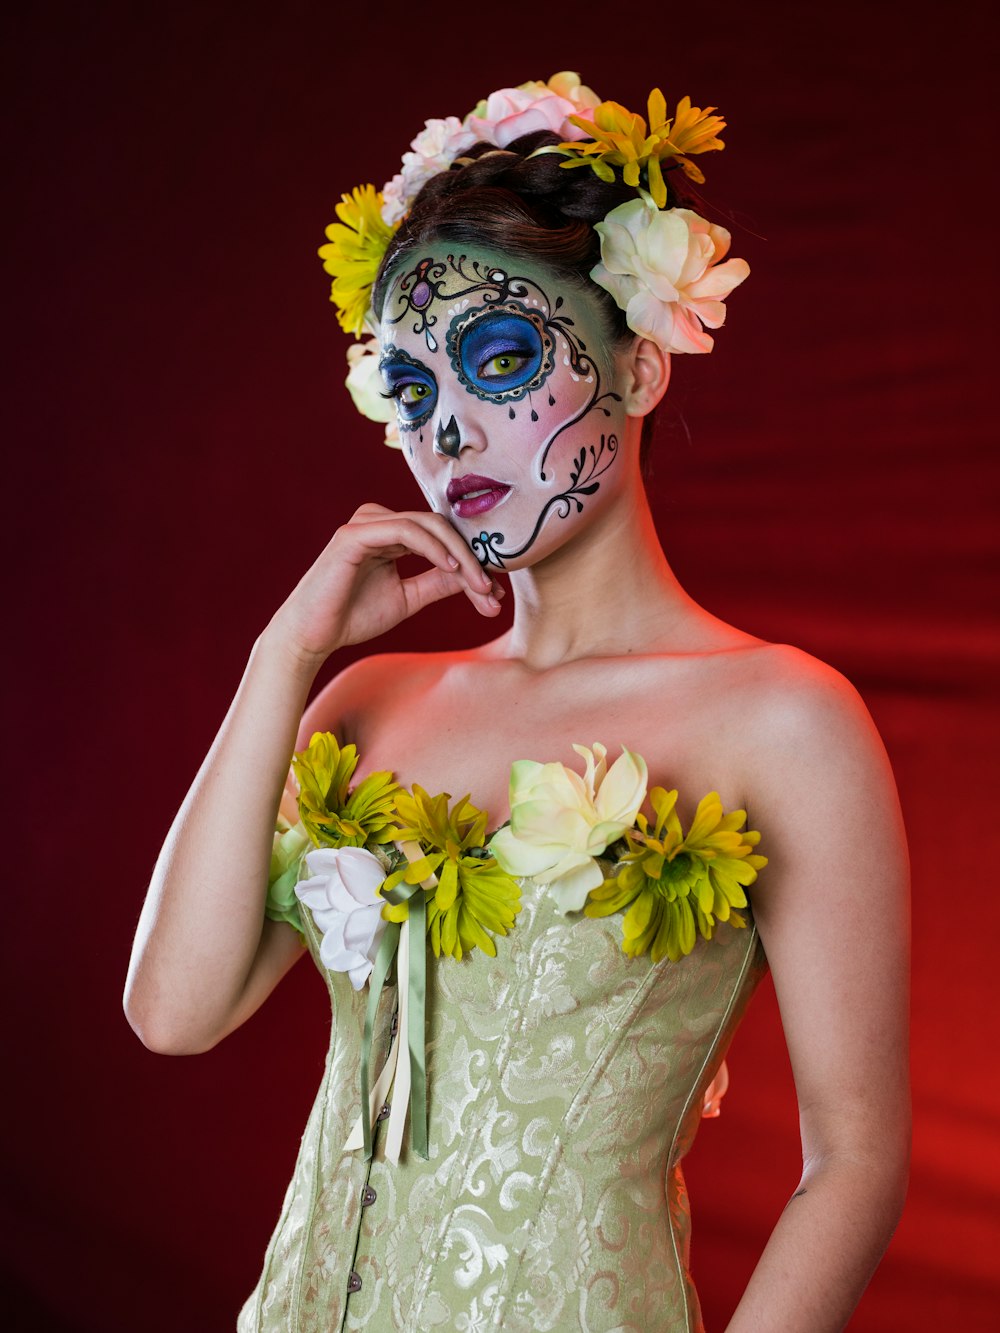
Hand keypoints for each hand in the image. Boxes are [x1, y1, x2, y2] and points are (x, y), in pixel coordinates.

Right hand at [266, 503, 502, 666]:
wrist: (313, 636)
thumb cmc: (352, 616)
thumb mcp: (408, 598)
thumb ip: (438, 583)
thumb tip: (477, 578)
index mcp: (391, 535)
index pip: (441, 537)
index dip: (472, 561)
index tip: (494, 593)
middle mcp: (380, 522)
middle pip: (440, 527)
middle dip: (472, 559)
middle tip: (492, 592)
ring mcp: (366, 524)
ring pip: (428, 525)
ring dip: (460, 555)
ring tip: (480, 585)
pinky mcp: (355, 534)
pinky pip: (406, 530)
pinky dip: (434, 547)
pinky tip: (452, 568)